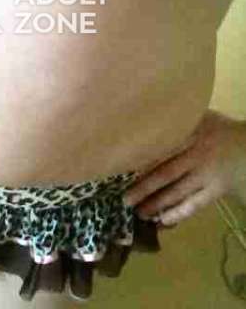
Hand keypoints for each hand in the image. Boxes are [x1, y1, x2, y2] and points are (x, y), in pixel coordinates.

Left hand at [122, 109, 245, 226]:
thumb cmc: (216, 129)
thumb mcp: (197, 116)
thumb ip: (175, 119)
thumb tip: (140, 119)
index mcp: (189, 132)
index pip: (161, 148)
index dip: (141, 160)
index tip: (121, 169)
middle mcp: (196, 153)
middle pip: (166, 172)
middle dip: (143, 187)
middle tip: (125, 199)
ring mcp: (207, 174)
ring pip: (178, 191)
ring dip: (157, 204)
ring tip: (138, 212)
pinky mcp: (216, 190)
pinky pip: (196, 204)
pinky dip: (179, 213)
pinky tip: (163, 220)